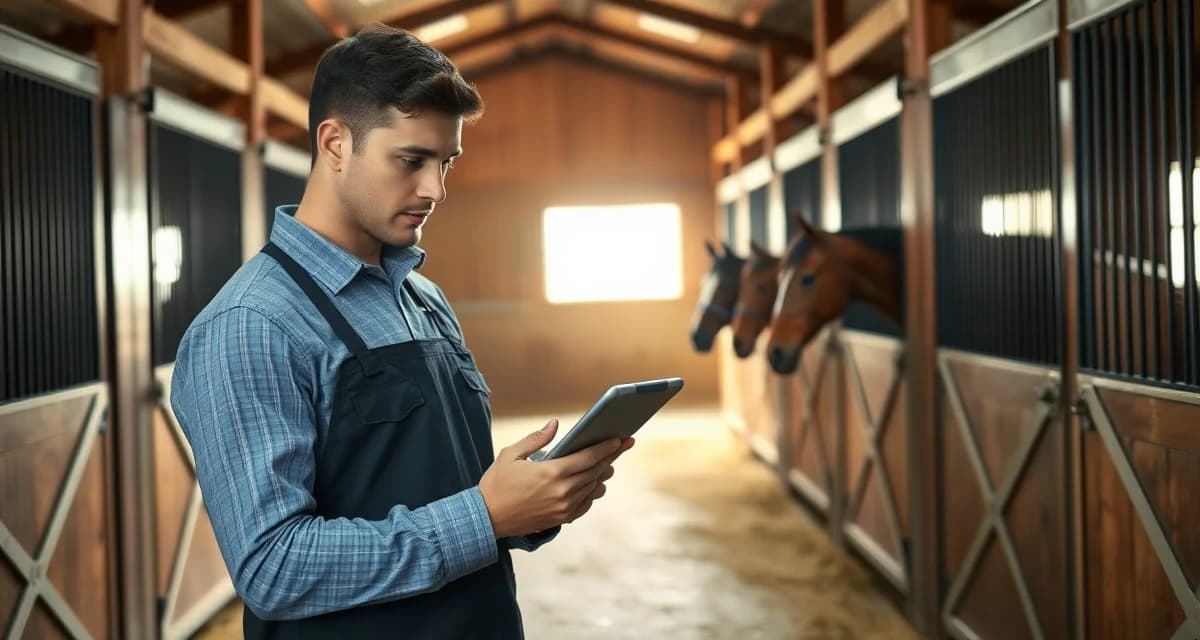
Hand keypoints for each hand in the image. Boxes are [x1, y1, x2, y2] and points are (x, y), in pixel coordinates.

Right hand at [478, 419, 634, 537]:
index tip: (619, 438)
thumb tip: (554, 424)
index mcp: (552, 472)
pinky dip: (592, 492)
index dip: (606, 447)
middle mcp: (562, 491)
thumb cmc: (496, 484)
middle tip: (624, 444)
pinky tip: (594, 483)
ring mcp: (563, 507)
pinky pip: (585, 504)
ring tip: (608, 462)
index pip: (588, 457)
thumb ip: (536, 438)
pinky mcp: (561, 519)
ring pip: (593, 488)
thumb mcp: (511, 454)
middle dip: (611, 456)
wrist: (486, 518)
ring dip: (602, 474)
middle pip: (595, 471)